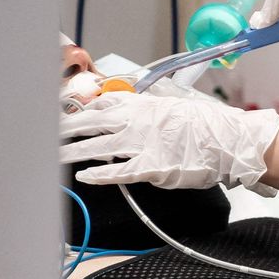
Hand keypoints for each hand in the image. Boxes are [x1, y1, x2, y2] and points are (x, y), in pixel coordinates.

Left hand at [60, 92, 278, 190]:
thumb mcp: (178, 105)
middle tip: (46, 132)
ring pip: (97, 147)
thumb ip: (152, 107)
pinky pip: (118, 172)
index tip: (68, 111)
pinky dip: (99, 175)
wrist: (232, 142)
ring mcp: (142, 144)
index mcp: (144, 104)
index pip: (104, 101)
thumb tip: (134, 106)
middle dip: (65, 128)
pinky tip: (84, 177)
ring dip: (72, 152)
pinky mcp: (150, 167)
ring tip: (53, 156)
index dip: (82, 107)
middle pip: (91, 123)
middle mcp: (137, 121)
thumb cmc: (210, 125)